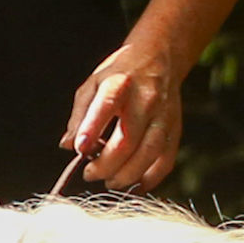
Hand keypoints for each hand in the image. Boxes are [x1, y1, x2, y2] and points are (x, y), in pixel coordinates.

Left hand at [64, 44, 188, 188]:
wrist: (159, 57)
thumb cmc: (120, 74)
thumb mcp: (92, 84)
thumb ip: (79, 115)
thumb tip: (68, 145)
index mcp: (120, 83)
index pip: (107, 105)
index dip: (92, 129)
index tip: (80, 149)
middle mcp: (145, 99)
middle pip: (128, 139)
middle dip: (106, 164)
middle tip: (90, 174)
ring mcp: (164, 114)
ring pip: (149, 153)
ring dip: (127, 174)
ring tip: (110, 182)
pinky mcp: (175, 127)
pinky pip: (167, 159)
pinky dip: (151, 177)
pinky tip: (136, 185)